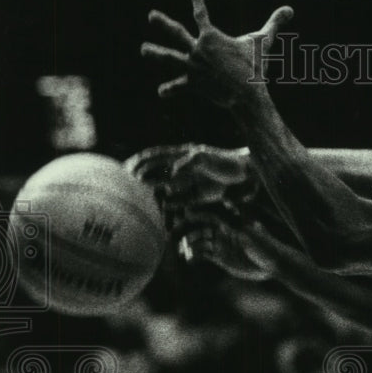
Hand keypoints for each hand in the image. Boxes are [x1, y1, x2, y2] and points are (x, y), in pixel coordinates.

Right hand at [125, 144, 257, 233]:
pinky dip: (171, 209)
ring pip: (165, 191)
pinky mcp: (197, 197)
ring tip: (141, 207)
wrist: (246, 177)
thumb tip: (173, 171)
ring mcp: (188, 183)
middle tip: (126, 190)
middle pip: (155, 175)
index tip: (125, 168)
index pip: (155, 157)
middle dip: (141, 182)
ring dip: (154, 198)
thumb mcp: (206, 159)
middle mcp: (181, 170)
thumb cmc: (226, 163)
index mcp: (181, 156)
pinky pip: (179, 204)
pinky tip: (163, 216)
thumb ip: (189, 162)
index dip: (139, 161)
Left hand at [141, 0, 293, 107]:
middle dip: (163, 23)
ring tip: (143, 50)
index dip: (197, 1)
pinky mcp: (193, 84)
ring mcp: (192, 67)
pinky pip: (179, 86)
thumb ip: (274, 24)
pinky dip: (171, 89)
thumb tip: (290, 9)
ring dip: (156, 53)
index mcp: (211, 36)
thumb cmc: (254, 68)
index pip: (201, 13)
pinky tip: (161, 92)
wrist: (244, 94)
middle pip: (176, 33)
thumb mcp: (263, 43)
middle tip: (151, 16)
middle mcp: (197, 49)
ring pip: (170, 58)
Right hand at [178, 214, 280, 282]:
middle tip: (172, 233)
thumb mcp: (247, 230)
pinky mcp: (220, 257)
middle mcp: (222, 229)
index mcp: (228, 219)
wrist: (273, 263)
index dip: (194, 213)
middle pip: (199, 226)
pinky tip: (188, 259)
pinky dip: (194, 256)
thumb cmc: (264, 243)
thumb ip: (230, 220)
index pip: (207, 213)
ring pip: (198, 241)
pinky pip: (202, 255)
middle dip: (186, 229)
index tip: (183, 213)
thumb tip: (220, 202)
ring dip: (188, 244)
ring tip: (181, 249)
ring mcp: (220, 243)